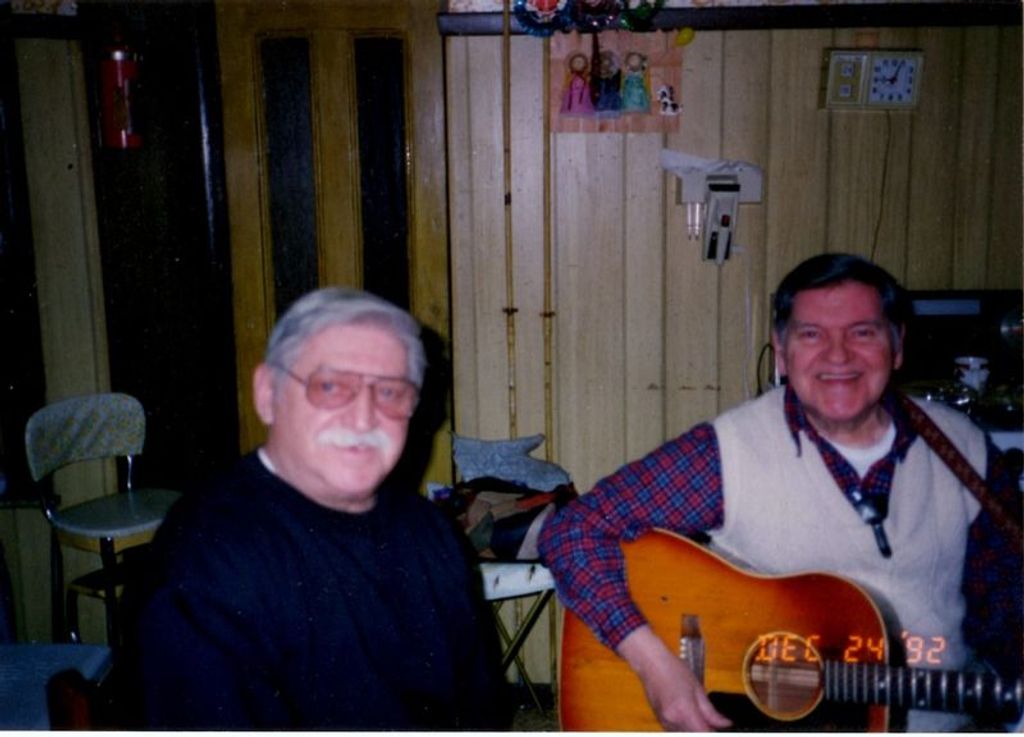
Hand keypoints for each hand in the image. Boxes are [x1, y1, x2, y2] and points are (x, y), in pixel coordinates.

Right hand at [617, 626, 732, 730]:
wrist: (650, 663)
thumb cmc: (673, 669)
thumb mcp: (697, 688)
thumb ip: (711, 711)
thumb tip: (725, 724)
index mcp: (684, 712)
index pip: (703, 734)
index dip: (714, 733)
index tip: (721, 730)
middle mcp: (673, 721)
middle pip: (694, 736)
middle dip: (704, 731)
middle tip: (713, 724)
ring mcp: (664, 722)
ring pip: (684, 735)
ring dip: (694, 730)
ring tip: (700, 718)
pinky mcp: (660, 721)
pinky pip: (676, 731)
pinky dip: (684, 728)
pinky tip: (688, 717)